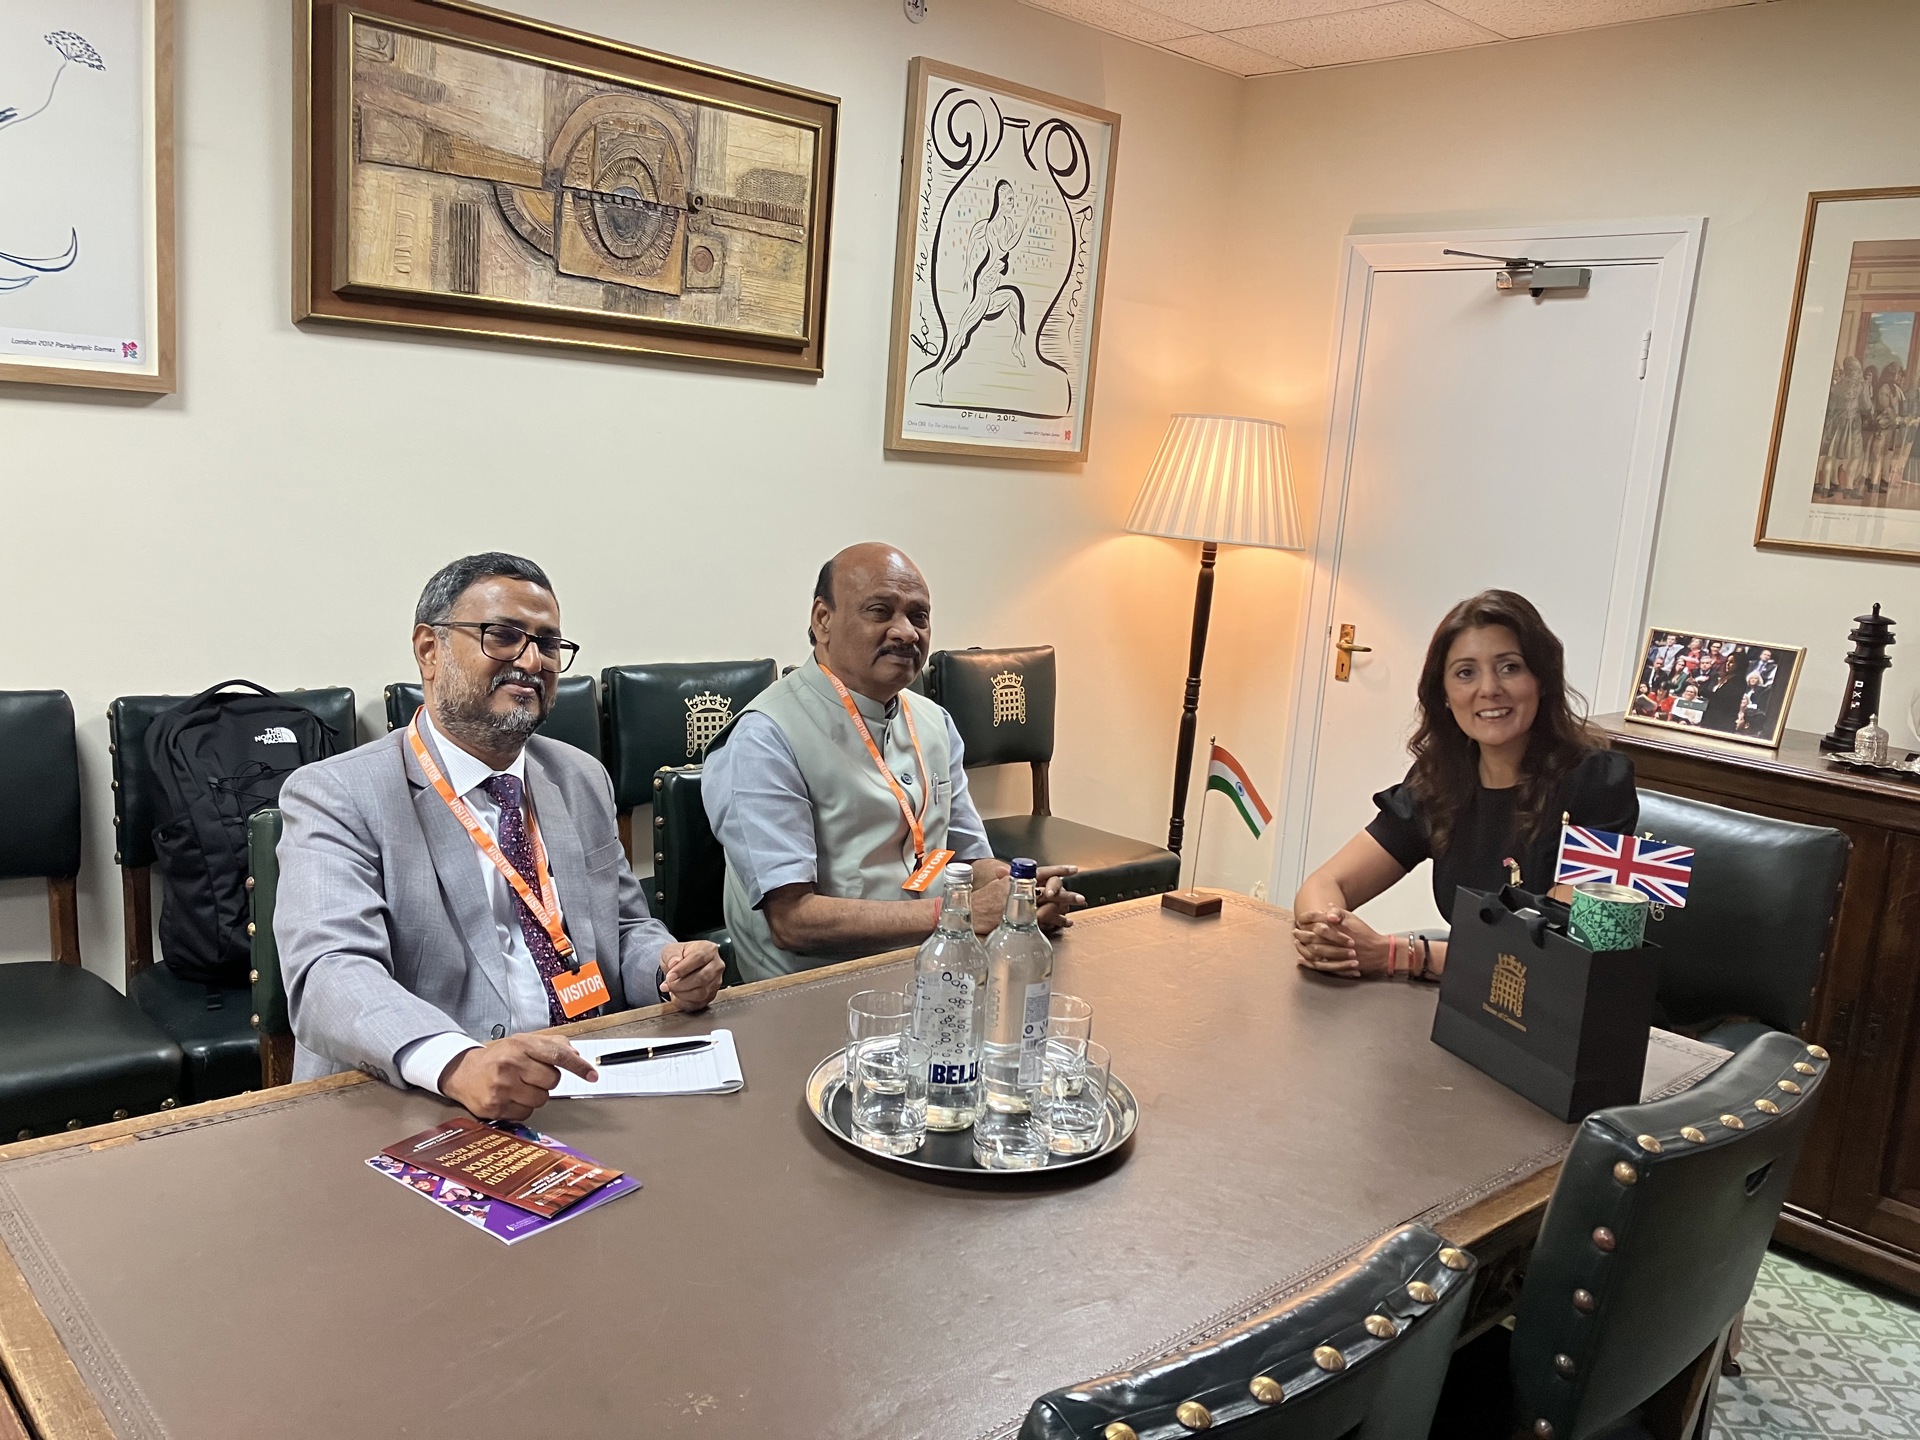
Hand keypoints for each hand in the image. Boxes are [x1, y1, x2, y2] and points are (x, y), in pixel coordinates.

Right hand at [439, 1035, 595, 1120]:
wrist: (463, 1072)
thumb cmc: (498, 1057)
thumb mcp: (523, 1042)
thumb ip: (552, 1045)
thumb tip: (576, 1056)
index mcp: (520, 1046)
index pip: (557, 1055)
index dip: (578, 1066)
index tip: (591, 1074)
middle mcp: (510, 1065)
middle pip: (552, 1081)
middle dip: (547, 1080)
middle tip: (531, 1075)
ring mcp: (502, 1088)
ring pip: (541, 1099)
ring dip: (536, 1095)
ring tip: (520, 1086)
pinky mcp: (495, 1107)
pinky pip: (526, 1113)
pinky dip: (524, 1107)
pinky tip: (511, 1097)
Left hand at [660, 940, 723, 1010]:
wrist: (682, 966)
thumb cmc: (680, 956)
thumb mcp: (671, 950)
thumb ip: (671, 955)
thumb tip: (674, 963)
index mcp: (708, 950)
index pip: (699, 958)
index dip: (683, 969)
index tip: (670, 976)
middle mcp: (716, 965)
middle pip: (702, 978)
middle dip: (681, 984)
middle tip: (668, 984)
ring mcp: (716, 981)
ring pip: (701, 993)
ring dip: (682, 994)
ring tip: (671, 989)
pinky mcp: (712, 995)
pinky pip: (699, 1003)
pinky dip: (684, 1002)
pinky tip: (677, 996)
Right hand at [966, 864, 1083, 933]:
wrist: (972, 913)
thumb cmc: (983, 899)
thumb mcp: (997, 884)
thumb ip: (1010, 878)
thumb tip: (1016, 872)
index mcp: (1018, 879)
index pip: (1042, 872)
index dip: (1059, 871)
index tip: (1073, 870)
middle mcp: (1023, 892)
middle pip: (1051, 891)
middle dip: (1066, 895)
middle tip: (1080, 898)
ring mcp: (1023, 908)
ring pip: (1050, 907)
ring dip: (1063, 910)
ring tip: (1073, 913)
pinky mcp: (1022, 922)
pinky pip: (1044, 922)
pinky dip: (1055, 922)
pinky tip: (1063, 923)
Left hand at [1292, 907, 1390, 978]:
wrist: (1379, 952)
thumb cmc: (1365, 934)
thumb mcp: (1353, 919)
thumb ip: (1339, 911)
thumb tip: (1327, 905)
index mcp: (1339, 930)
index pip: (1317, 925)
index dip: (1307, 923)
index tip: (1300, 920)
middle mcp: (1336, 943)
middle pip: (1313, 939)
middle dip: (1301, 935)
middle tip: (1295, 931)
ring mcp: (1337, 956)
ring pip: (1314, 953)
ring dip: (1302, 948)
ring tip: (1296, 943)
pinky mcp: (1337, 966)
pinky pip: (1319, 966)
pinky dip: (1308, 963)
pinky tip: (1301, 960)